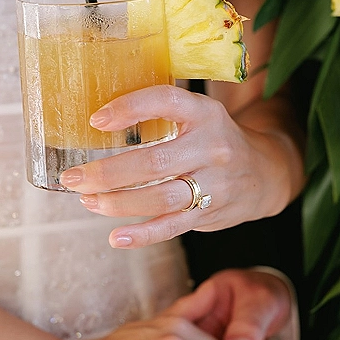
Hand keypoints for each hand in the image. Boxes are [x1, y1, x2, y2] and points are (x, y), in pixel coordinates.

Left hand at [59, 84, 298, 247]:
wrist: (265, 173)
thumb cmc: (215, 140)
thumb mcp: (199, 114)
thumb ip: (161, 113)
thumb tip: (98, 119)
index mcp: (205, 113)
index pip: (165, 101)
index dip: (130, 108)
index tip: (96, 121)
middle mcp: (212, 146)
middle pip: (154, 161)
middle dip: (106, 173)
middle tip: (73, 178)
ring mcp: (214, 183)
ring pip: (160, 197)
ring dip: (117, 203)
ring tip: (88, 201)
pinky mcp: (211, 212)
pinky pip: (173, 227)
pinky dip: (143, 235)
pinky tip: (117, 238)